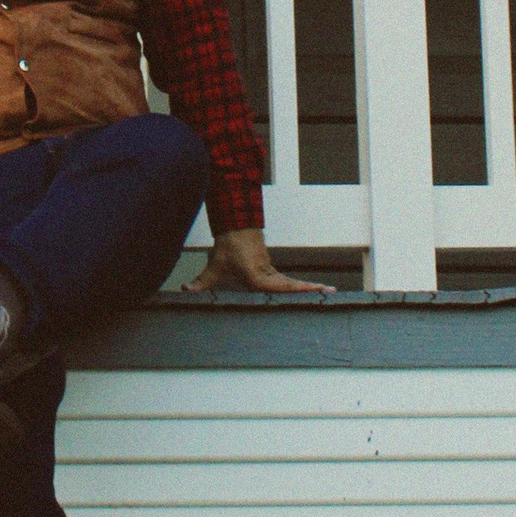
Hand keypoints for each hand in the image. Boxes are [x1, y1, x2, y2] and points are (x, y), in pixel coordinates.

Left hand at [195, 228, 333, 297]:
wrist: (235, 224)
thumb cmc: (228, 244)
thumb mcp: (215, 264)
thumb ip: (202, 281)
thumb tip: (186, 291)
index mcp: (257, 274)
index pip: (280, 286)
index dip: (297, 289)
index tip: (312, 290)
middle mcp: (267, 272)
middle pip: (292, 284)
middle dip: (310, 289)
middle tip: (330, 292)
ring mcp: (269, 269)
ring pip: (290, 281)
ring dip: (306, 287)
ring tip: (326, 292)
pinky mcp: (268, 267)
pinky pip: (284, 279)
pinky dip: (296, 285)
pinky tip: (306, 290)